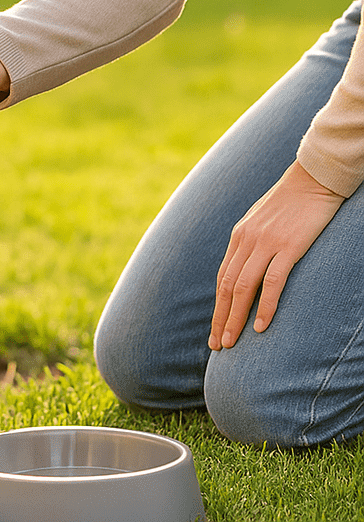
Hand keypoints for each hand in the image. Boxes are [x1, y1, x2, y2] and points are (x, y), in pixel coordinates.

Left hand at [209, 161, 344, 349]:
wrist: (313, 180)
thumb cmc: (290, 203)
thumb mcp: (263, 223)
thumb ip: (252, 244)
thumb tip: (246, 268)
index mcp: (239, 237)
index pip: (222, 278)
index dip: (217, 306)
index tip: (215, 329)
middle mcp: (246, 241)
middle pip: (226, 287)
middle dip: (220, 318)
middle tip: (217, 346)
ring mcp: (266, 244)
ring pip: (243, 288)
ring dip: (235, 318)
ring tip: (232, 343)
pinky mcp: (289, 247)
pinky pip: (272, 282)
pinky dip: (264, 306)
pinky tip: (260, 327)